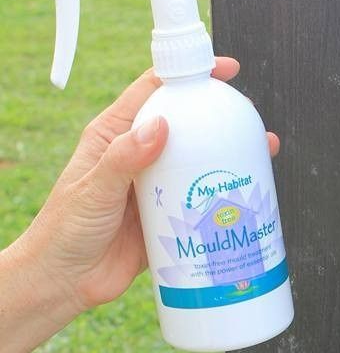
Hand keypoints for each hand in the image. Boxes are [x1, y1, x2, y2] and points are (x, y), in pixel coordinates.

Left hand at [16, 58, 279, 313]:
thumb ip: (123, 157)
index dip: (189, 75)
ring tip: (261, 158)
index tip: (223, 71)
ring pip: (198, 166)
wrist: (66, 282)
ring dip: (227, 161)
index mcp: (115, 136)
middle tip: (252, 123)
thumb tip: (161, 125)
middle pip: (187, 128)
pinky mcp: (168, 221)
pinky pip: (200, 205)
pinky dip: (222, 201)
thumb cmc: (65, 230)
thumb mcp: (93, 189)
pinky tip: (244, 201)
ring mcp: (155, 190)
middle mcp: (138, 158)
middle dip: (220, 121)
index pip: (156, 92)